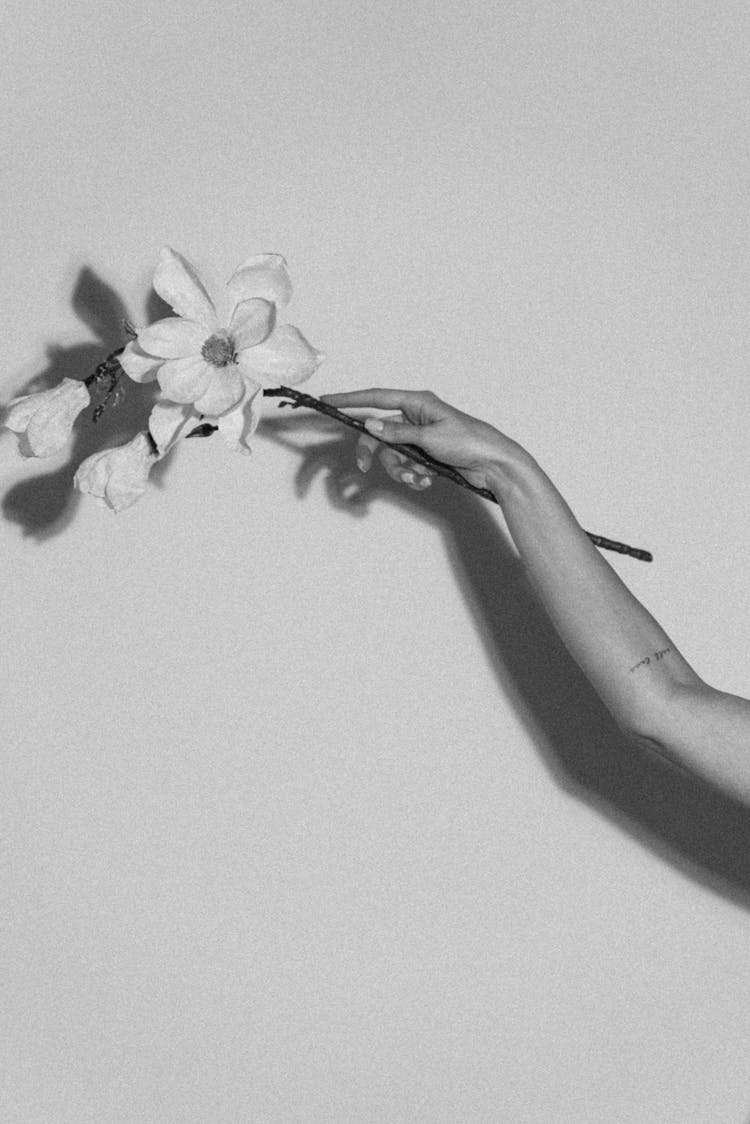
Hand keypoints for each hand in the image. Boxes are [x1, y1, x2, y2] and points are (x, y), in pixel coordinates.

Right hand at [318, 388, 517, 492]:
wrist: (494, 464)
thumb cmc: (469, 442)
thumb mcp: (430, 438)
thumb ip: (398, 433)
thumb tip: (370, 426)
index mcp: (417, 403)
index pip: (375, 398)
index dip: (350, 399)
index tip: (328, 401)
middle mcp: (415, 416)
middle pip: (379, 432)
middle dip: (374, 453)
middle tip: (362, 468)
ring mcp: (420, 436)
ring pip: (392, 453)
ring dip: (400, 469)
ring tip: (417, 478)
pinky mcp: (426, 454)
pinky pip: (406, 464)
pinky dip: (412, 475)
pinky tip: (427, 480)